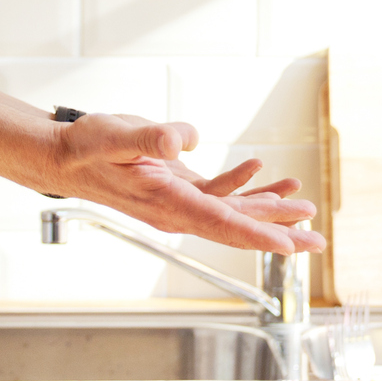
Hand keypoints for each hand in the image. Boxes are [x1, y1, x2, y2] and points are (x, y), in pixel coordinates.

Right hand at [46, 110, 325, 254]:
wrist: (64, 156)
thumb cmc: (85, 147)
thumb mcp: (116, 135)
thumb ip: (152, 137)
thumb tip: (187, 140)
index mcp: (168, 203)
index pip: (221, 224)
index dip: (259, 234)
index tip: (290, 245)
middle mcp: (177, 210)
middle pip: (237, 227)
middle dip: (280, 233)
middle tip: (318, 240)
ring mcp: (179, 203)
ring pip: (232, 213)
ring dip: (270, 209)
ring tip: (305, 208)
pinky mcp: (178, 189)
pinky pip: (219, 195)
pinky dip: (244, 186)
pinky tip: (260, 171)